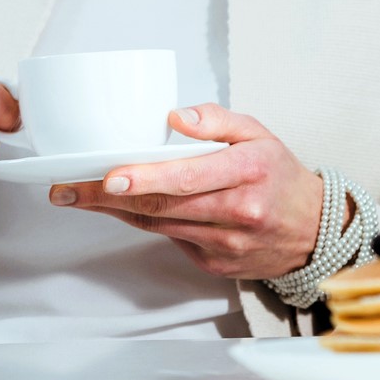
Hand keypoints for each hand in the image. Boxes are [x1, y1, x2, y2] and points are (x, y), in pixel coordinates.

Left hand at [49, 104, 338, 279]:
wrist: (313, 230)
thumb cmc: (280, 176)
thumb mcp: (259, 134)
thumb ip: (218, 120)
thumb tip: (175, 115)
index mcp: (248, 171)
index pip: (189, 176)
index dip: (146, 177)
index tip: (109, 175)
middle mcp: (238, 211)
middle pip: (162, 205)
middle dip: (107, 197)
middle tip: (66, 189)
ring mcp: (225, 243)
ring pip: (158, 225)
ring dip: (116, 210)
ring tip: (78, 196)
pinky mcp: (215, 264)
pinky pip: (171, 240)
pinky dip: (147, 222)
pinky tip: (126, 208)